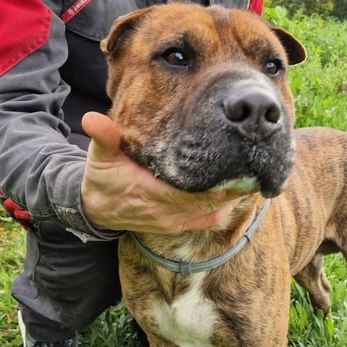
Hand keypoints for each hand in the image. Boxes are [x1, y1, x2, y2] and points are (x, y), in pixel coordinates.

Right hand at [80, 112, 243, 233]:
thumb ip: (103, 139)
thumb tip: (92, 119)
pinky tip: (239, 192)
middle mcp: (165, 213)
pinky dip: (226, 209)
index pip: (188, 192)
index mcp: (150, 194)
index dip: (214, 184)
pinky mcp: (178, 227)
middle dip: (232, 188)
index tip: (235, 165)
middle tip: (254, 166)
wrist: (98, 210)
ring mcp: (174, 223)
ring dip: (232, 198)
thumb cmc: (103, 180)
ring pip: (213, 214)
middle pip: (208, 203)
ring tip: (253, 177)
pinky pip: (209, 222)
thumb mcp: (100, 158)